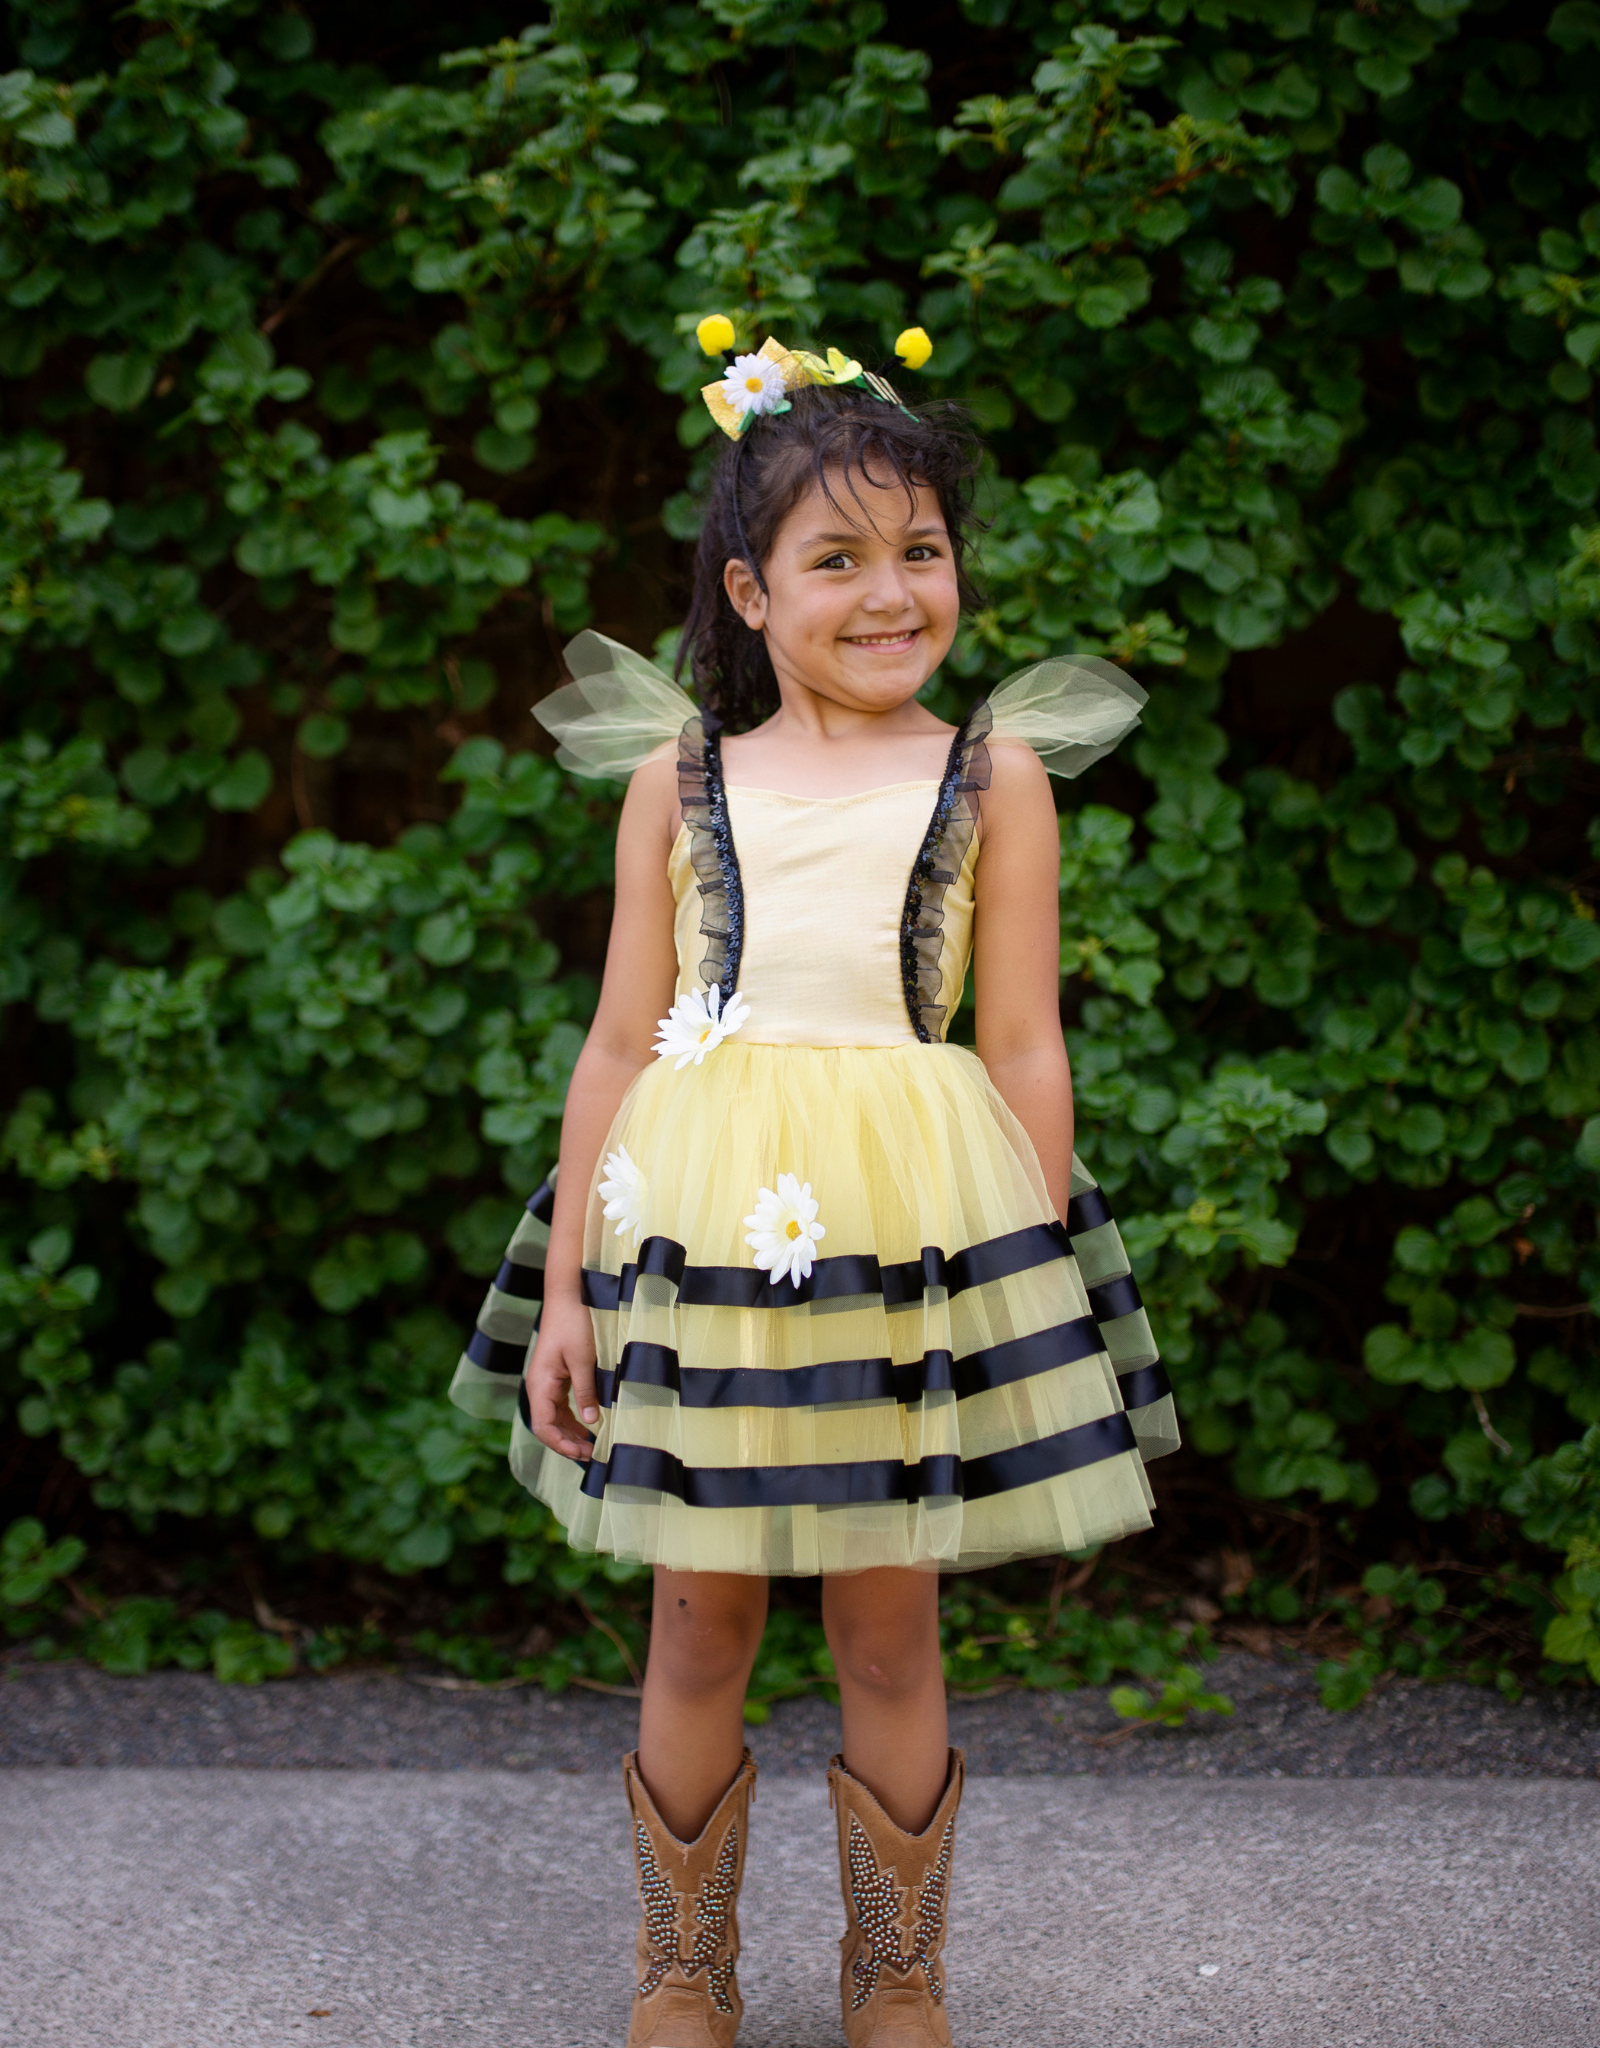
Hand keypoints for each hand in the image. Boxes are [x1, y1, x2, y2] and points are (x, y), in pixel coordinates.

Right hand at [525, 1299, 600, 1461]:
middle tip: (593, 1454)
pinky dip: (573, 1419)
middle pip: (548, 1426)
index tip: (582, 1453)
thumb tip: (592, 1423)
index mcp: (540, 1384)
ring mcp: (547, 1382)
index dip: (560, 1444)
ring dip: (571, 1433)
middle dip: (568, 1443)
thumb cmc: (575, 1324)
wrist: (569, 1295)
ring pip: (555, 1418)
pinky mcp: (557, 1376)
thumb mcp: (583, 1359)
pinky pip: (561, 1406)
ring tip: (593, 1446)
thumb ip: (586, 1391)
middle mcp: (539, 1386)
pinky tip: (590, 1426)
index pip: (543, 1427)